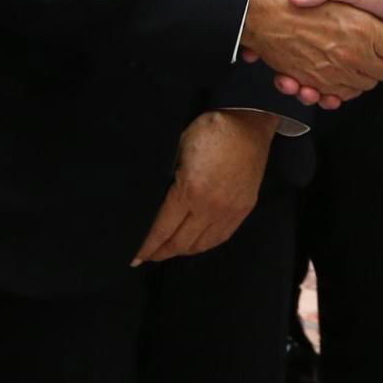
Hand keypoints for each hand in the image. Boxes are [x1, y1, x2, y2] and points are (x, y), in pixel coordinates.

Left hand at [134, 110, 276, 262]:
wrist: (247, 124)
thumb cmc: (209, 130)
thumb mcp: (177, 149)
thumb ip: (167, 179)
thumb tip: (153, 201)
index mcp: (189, 191)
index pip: (162, 229)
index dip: (147, 246)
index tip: (135, 257)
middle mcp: (209, 208)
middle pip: (180, 242)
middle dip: (161, 252)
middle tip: (148, 256)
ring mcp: (229, 211)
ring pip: (201, 244)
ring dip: (182, 251)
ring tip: (168, 251)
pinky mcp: (243, 209)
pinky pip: (221, 237)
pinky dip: (204, 245)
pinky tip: (194, 244)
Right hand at [244, 0, 382, 106]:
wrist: (254, 10)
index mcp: (365, 29)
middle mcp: (353, 56)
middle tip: (378, 50)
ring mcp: (333, 72)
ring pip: (363, 86)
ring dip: (361, 78)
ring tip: (354, 61)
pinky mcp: (313, 82)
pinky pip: (337, 94)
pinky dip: (337, 91)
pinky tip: (333, 75)